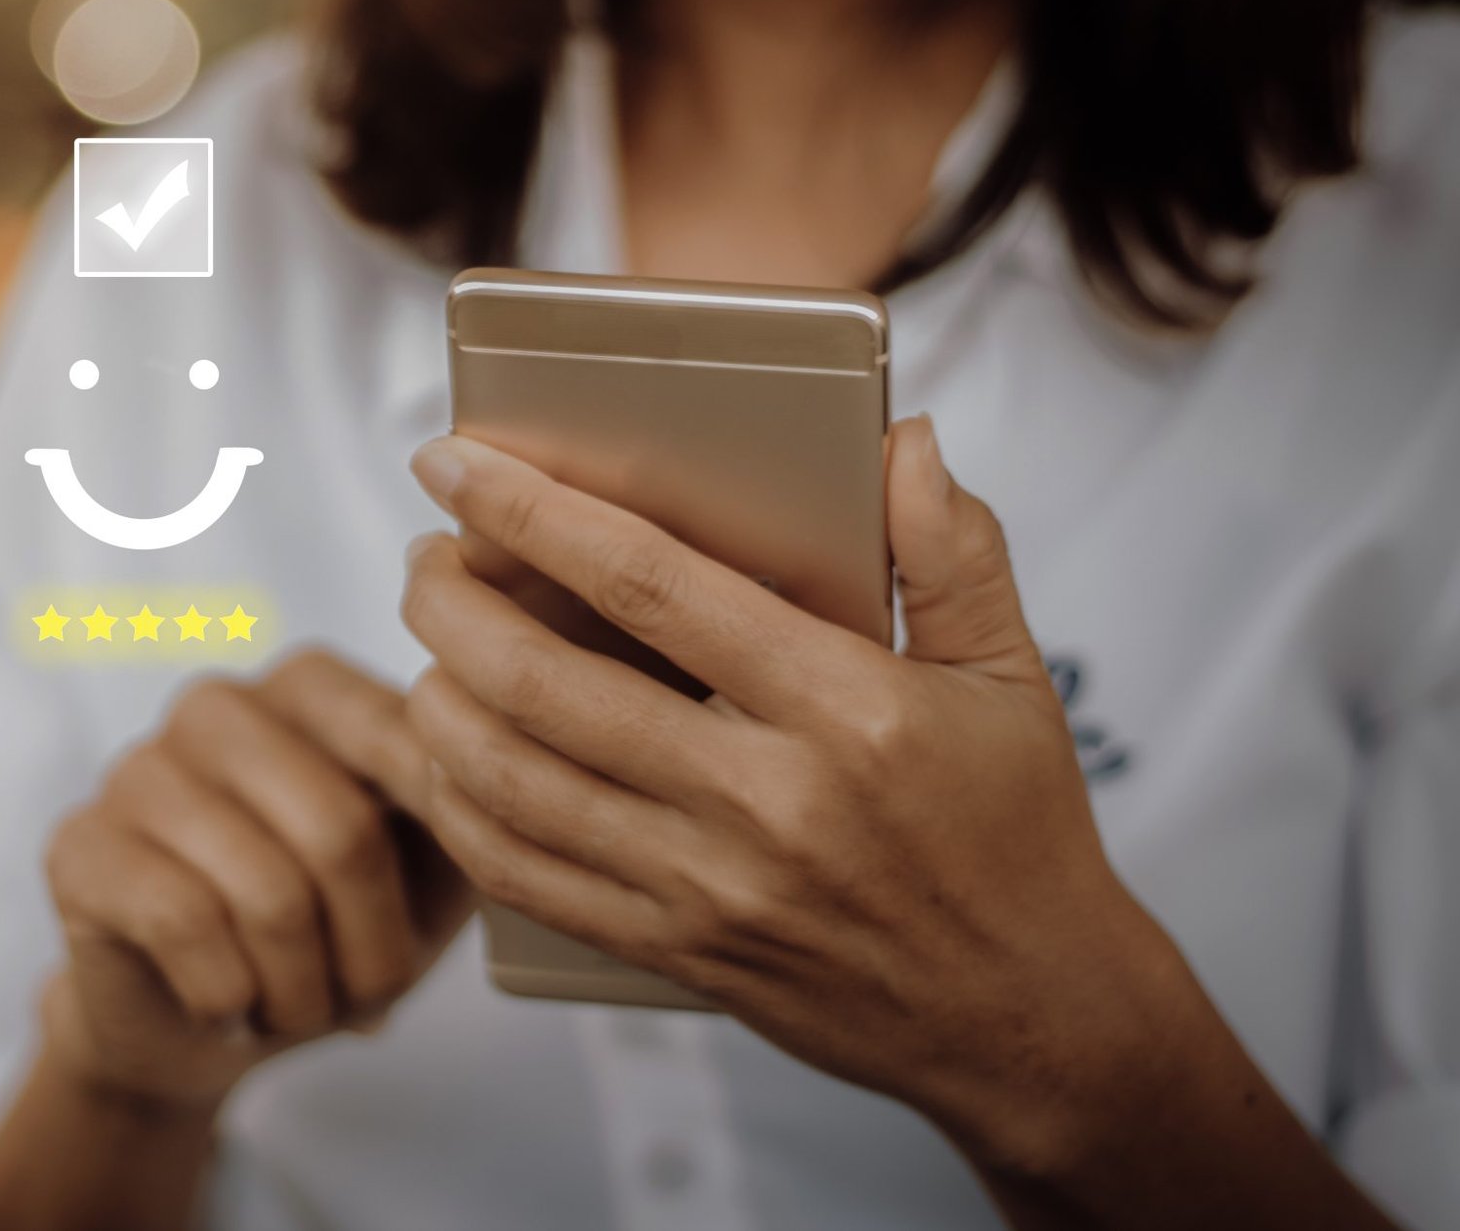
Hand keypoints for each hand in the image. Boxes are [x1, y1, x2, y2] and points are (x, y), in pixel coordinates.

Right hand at [40, 650, 473, 1112]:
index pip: (410, 744)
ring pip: (266, 889)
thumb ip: (475, 815)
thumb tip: (499, 792)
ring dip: (302, 990)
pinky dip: (227, 996)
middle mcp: (219, 704)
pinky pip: (183, 924)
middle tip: (366, 999)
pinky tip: (224, 1005)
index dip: (442, 861)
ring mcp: (139, 767)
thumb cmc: (331, 934)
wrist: (206, 1025)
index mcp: (311, 686)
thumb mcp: (431, 876)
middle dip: (372, 951)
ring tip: (297, 1009)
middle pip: (340, 830)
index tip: (434, 926)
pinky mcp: (79, 844)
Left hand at [398, 420, 1195, 1179]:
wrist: (1033, 1022)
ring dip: (437, 699)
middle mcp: (764, 800)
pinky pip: (527, 878)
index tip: (457, 463)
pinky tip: (442, 756)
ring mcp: (709, 887)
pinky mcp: (677, 952)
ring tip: (427, 641)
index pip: (650, 584)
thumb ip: (952, 548)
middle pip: (546, 683)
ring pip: (515, 782)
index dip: (534, 514)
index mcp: (842, 708)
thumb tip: (902, 439)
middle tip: (427, 555)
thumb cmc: (1017, 833)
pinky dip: (460, 809)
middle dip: (454, 603)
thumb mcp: (1012, 676)